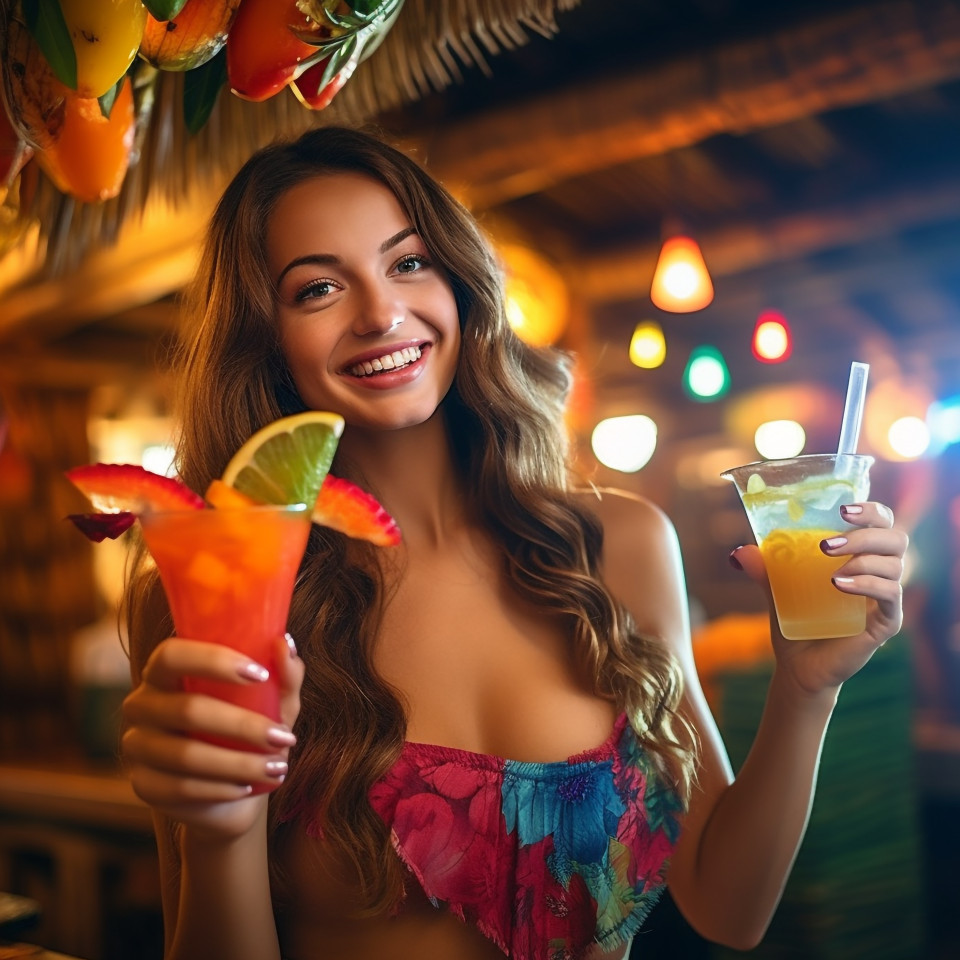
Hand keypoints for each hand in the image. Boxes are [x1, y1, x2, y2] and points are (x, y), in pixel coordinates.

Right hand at [121, 633, 303, 837]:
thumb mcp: (274, 701)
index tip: (260, 674)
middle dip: (243, 726)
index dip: (213, 661)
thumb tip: (283, 644)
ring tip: (276, 767)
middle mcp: (142, 704)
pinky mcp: (143, 785)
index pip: (172, 655)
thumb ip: (283, 673)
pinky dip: (220, 789)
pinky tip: (247, 787)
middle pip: (186, 709)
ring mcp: (137, 746)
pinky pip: (180, 788)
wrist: (234, 789)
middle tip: (284, 737)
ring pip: (185, 755)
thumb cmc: (250, 729)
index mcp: (165, 671)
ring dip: (238, 763)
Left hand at [731, 501, 906, 696]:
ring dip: (862, 558)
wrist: (797, 665)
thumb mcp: (777, 589)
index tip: (842, 508)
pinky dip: (867, 584)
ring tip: (829, 570)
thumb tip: (740, 552)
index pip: (881, 522)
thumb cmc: (794, 620)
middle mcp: (879, 573)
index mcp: (859, 556)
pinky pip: (890, 594)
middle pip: (895, 538)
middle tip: (827, 544)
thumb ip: (765, 569)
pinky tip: (839, 584)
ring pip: (894, 564)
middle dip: (865, 532)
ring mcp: (885, 599)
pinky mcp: (887, 622)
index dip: (870, 510)